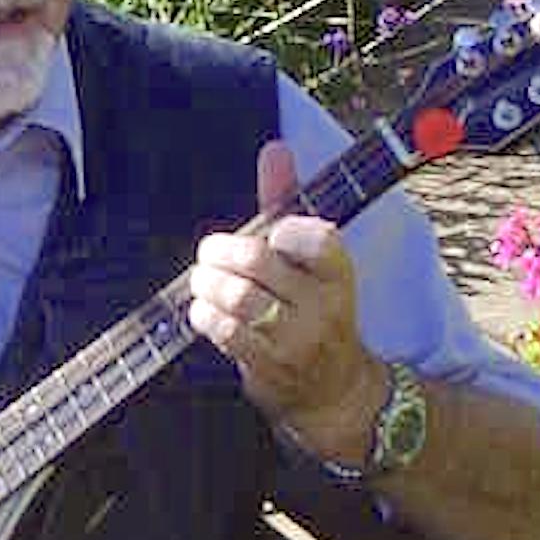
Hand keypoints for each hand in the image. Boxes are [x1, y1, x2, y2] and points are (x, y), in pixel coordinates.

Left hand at [188, 141, 386, 464]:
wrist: (333, 391)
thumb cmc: (314, 312)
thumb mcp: (312, 262)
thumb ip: (288, 205)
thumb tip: (273, 149)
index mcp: (339, 274)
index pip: (319, 238)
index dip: (286, 230)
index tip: (271, 235)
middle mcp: (323, 307)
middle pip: (260, 262)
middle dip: (223, 251)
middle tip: (210, 253)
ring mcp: (296, 341)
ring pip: (239, 297)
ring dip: (207, 283)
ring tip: (201, 280)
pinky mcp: (268, 368)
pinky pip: (226, 333)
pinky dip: (205, 315)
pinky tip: (203, 310)